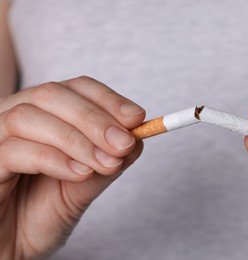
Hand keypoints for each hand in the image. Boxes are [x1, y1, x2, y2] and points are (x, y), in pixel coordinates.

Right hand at [0, 76, 144, 258]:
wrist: (11, 247)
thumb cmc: (42, 213)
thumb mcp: (85, 185)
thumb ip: (109, 160)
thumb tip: (139, 138)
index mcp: (43, 116)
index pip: (75, 88)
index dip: (108, 99)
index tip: (137, 118)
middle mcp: (14, 118)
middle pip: (52, 95)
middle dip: (95, 119)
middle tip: (124, 143)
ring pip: (30, 117)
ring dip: (77, 140)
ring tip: (105, 163)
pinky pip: (14, 150)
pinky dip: (54, 159)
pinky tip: (80, 173)